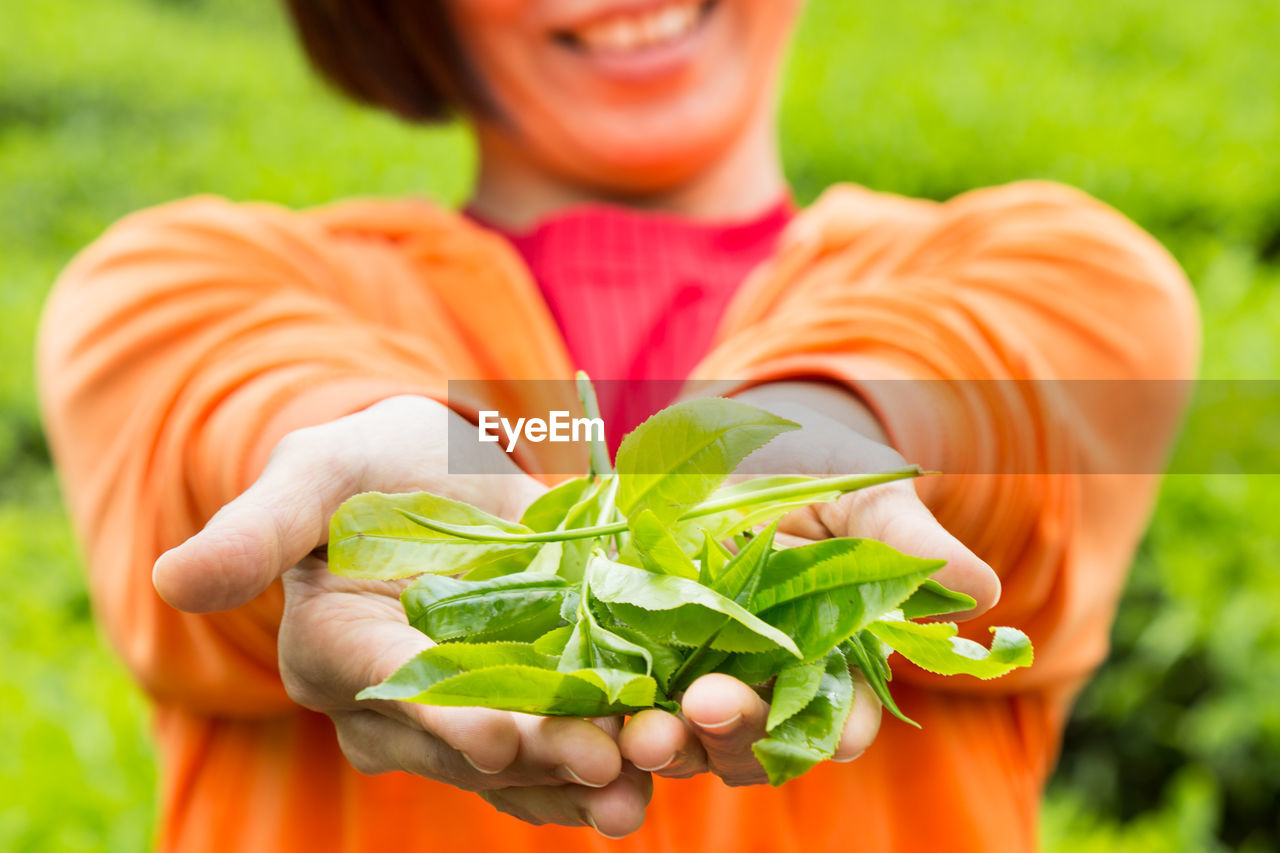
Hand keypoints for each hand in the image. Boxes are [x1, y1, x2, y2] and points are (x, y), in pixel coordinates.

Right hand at [153, 396, 649, 836]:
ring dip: (583, 777)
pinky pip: (554, 752)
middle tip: (606, 764)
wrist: (429, 477)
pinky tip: (658, 771)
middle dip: (539, 754)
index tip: (502, 736)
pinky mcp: (517, 702)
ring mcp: (460, 711)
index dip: (445, 714)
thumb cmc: (364, 467)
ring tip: (646, 784)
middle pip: (467, 737)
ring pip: (519, 760)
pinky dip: (603, 764)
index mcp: (334, 650)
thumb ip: (260, 528)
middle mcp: (392, 703)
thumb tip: (175, 579)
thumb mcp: (316, 473)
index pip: (389, 688)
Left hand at [618, 386, 1000, 785]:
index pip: (843, 719)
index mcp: (832, 664)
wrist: (728, 445)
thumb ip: (911, 545)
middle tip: (707, 712)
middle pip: (758, 743)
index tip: (828, 730)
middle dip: (737, 736)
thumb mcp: (863, 498)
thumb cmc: (816, 474)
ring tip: (643, 732)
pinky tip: (593, 713)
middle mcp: (764, 686)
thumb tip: (983, 592)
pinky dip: (607, 714)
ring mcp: (693, 674)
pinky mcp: (631, 652)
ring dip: (667, 743)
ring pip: (685, 736)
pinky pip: (618, 697)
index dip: (838, 730)